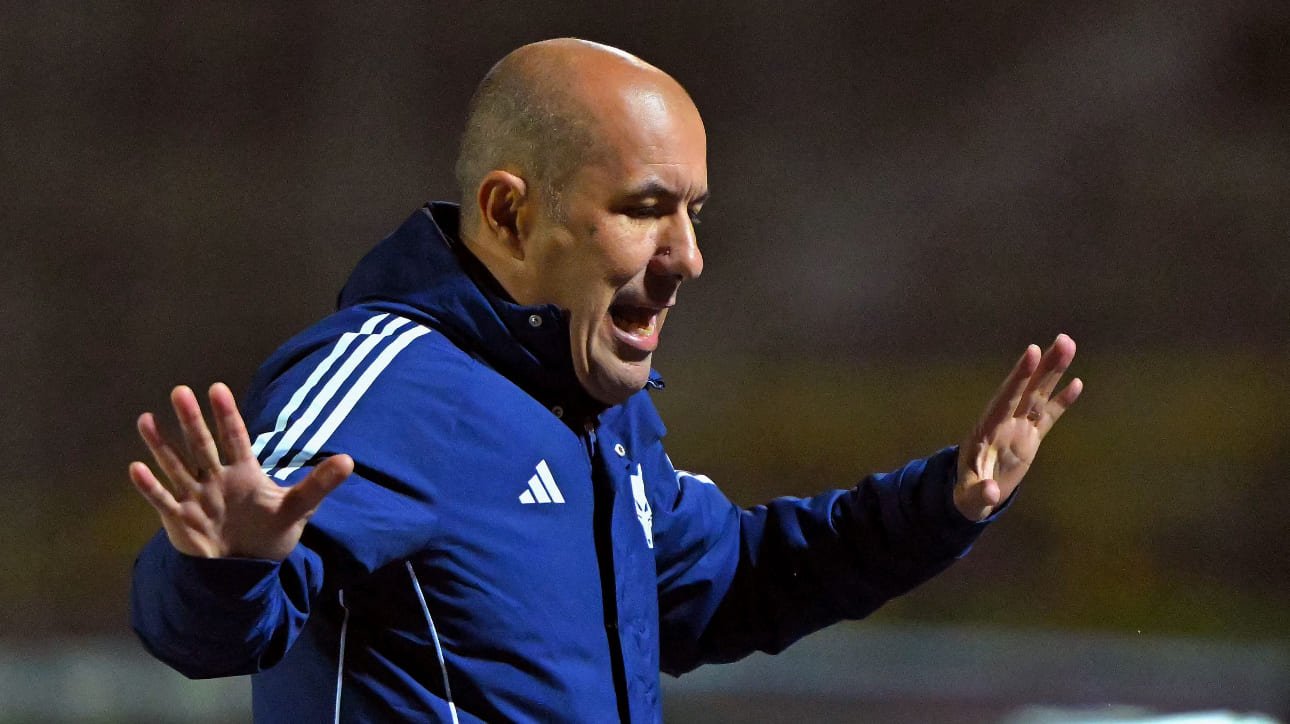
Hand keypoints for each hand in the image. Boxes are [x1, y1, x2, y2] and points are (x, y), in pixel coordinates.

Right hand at [129, 383, 352, 559]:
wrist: (248, 567)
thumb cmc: (270, 531)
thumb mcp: (298, 507)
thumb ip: (319, 484)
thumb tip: (349, 461)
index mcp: (244, 471)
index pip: (235, 437)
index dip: (226, 415)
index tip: (217, 388)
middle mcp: (216, 478)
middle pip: (202, 444)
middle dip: (192, 420)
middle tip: (181, 391)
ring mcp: (196, 496)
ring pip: (176, 465)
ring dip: (161, 444)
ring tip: (146, 419)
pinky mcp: (180, 519)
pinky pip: (162, 500)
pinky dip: (150, 486)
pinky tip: (136, 468)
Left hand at [954, 334, 1082, 521]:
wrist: (973, 498)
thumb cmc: (968, 497)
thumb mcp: (970, 498)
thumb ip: (979, 493)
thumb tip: (992, 493)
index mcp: (987, 430)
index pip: (1006, 398)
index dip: (1019, 376)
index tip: (1032, 352)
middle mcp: (1004, 422)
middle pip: (1026, 389)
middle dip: (1043, 366)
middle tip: (1063, 339)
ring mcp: (1018, 428)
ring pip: (1038, 395)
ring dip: (1053, 372)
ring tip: (1068, 345)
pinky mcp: (1030, 438)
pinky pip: (1048, 416)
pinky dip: (1061, 400)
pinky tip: (1076, 382)